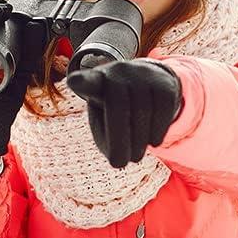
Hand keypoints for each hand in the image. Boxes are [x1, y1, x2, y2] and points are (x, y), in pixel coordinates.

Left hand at [66, 59, 181, 168]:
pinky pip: (163, 108)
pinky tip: (153, 142)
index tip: (74, 81)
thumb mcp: (105, 129)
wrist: (148, 89)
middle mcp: (118, 73)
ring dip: (140, 140)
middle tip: (120, 164)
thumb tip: (119, 157)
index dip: (81, 81)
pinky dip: (158, 130)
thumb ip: (106, 144)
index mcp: (95, 83)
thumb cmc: (117, 116)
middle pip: (118, 106)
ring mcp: (141, 74)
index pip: (88, 81)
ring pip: (143, 109)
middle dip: (119, 139)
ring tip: (135, 157)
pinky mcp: (163, 82)